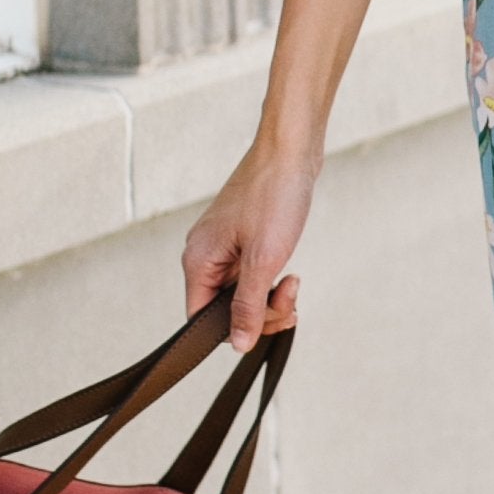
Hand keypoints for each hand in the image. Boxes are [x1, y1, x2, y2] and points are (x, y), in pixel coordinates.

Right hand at [183, 128, 322, 347]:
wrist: (290, 150)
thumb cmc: (274, 195)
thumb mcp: (264, 259)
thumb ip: (249, 306)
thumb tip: (238, 343)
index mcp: (198, 260)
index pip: (201, 319)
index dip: (235, 330)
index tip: (269, 321)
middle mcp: (205, 255)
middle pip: (224, 309)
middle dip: (262, 312)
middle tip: (291, 299)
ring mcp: (223, 246)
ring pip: (242, 293)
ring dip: (270, 298)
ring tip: (294, 282)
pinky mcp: (242, 239)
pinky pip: (251, 275)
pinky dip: (271, 280)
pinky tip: (289, 273)